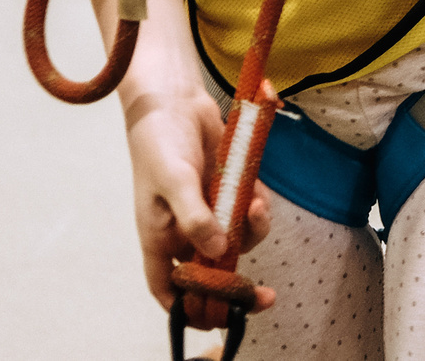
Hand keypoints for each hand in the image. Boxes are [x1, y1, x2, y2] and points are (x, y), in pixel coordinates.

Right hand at [123, 88, 273, 311]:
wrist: (176, 100)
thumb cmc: (161, 143)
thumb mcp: (174, 181)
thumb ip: (195, 217)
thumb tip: (219, 251)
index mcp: (160, 239)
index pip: (170, 289)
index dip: (188, 311)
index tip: (216, 323)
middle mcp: (185, 232)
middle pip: (211, 274)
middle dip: (236, 288)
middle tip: (264, 298)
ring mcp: (209, 213)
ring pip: (236, 243)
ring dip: (250, 235)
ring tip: (255, 209)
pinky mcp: (229, 192)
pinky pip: (249, 215)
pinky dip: (257, 212)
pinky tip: (257, 196)